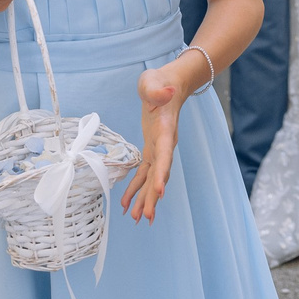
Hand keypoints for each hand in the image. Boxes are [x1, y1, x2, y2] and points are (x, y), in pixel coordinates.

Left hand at [126, 61, 188, 220]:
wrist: (170, 84)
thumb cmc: (160, 81)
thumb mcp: (153, 80)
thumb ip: (156, 88)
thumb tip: (163, 93)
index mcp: (166, 130)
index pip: (165, 154)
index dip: (161, 173)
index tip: (159, 191)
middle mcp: (165, 144)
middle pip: (160, 174)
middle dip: (153, 197)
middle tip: (146, 218)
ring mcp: (160, 149)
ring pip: (153, 178)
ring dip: (145, 198)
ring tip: (136, 219)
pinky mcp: (152, 150)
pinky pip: (145, 174)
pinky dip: (137, 188)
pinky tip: (128, 204)